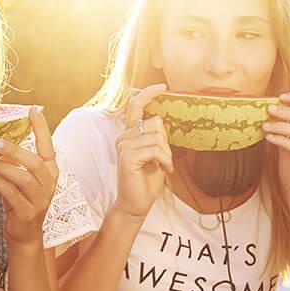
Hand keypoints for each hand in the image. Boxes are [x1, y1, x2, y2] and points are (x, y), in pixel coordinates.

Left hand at [0, 106, 58, 247]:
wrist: (25, 235)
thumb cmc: (21, 202)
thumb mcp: (20, 180)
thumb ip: (14, 163)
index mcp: (50, 172)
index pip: (48, 146)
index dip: (41, 128)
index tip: (33, 110)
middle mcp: (49, 184)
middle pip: (34, 162)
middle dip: (14, 150)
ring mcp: (40, 199)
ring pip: (23, 178)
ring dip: (2, 167)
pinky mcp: (28, 212)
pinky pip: (11, 193)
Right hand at [113, 84, 173, 219]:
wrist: (136, 204)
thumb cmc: (146, 181)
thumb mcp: (155, 154)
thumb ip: (155, 137)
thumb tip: (159, 120)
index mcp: (129, 134)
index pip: (136, 106)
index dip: (148, 93)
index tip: (163, 86)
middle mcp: (123, 137)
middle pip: (156, 123)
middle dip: (166, 142)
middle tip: (164, 159)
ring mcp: (123, 146)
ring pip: (157, 137)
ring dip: (167, 154)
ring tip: (163, 166)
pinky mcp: (127, 157)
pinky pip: (155, 149)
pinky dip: (164, 160)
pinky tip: (163, 170)